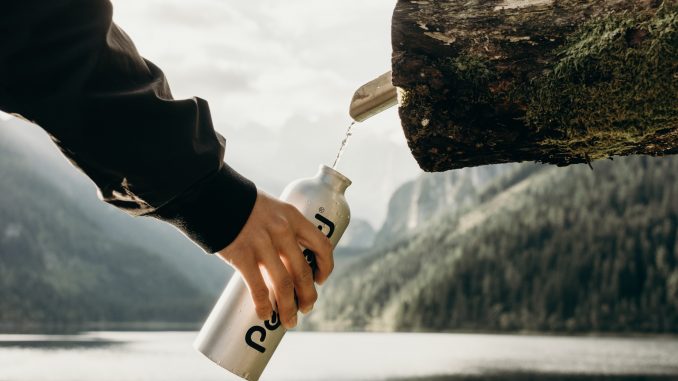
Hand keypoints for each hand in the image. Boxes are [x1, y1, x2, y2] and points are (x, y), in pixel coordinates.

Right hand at [216, 190, 333, 328]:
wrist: (211, 194)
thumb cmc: (241, 204)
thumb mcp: (270, 209)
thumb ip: (278, 229)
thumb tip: (284, 259)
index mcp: (293, 217)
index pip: (321, 244)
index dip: (325, 266)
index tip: (321, 279)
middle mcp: (282, 230)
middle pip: (303, 271)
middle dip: (307, 295)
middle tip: (306, 307)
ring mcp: (262, 244)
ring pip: (283, 284)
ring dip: (288, 307)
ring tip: (289, 320)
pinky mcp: (242, 255)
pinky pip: (258, 287)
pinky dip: (263, 305)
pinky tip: (264, 315)